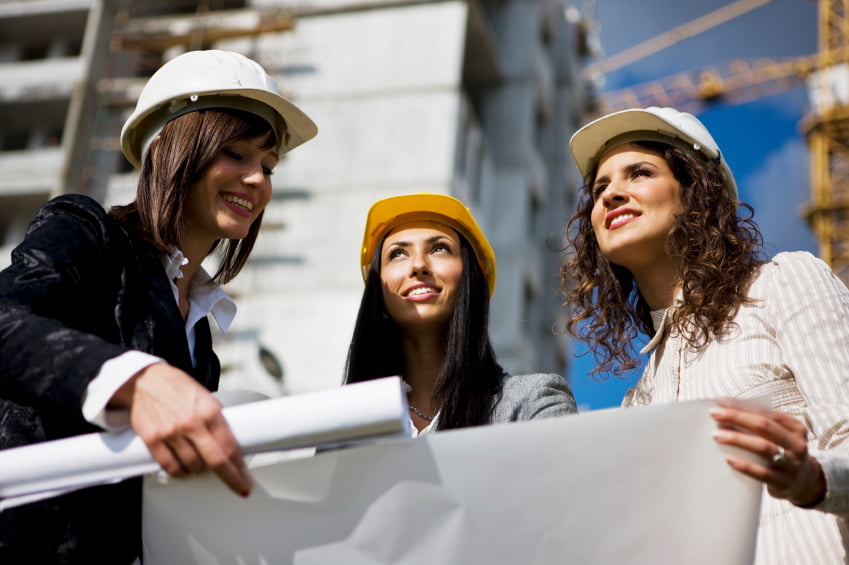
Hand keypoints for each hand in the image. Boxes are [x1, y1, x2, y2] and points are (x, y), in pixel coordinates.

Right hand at [110, 363, 251, 496]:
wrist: (145, 380)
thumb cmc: (178, 388)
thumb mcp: (206, 398)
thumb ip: (217, 421)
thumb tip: (231, 446)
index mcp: (210, 411)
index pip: (230, 446)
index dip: (240, 467)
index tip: (246, 478)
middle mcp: (191, 423)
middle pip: (215, 461)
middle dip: (231, 479)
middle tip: (239, 487)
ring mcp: (171, 433)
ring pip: (192, 467)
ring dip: (200, 471)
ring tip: (202, 465)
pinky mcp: (152, 440)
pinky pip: (170, 467)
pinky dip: (180, 472)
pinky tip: (184, 468)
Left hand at [710, 397, 824, 507]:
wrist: (805, 483)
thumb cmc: (783, 452)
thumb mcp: (781, 436)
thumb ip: (762, 424)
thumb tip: (727, 409)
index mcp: (796, 428)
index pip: (767, 412)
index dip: (743, 405)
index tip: (721, 401)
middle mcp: (796, 445)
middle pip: (764, 426)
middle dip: (737, 417)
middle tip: (715, 414)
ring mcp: (792, 465)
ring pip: (763, 447)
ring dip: (737, 439)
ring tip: (716, 435)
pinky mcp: (784, 483)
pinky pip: (762, 473)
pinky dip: (745, 465)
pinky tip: (728, 459)